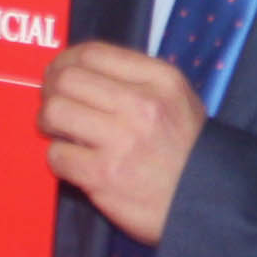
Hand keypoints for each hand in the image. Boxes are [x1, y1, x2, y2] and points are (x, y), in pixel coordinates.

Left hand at [40, 41, 204, 242]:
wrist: (207, 203)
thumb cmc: (188, 150)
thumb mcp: (178, 99)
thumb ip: (136, 80)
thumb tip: (79, 71)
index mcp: (160, 80)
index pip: (93, 53)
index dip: (65, 61)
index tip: (60, 74)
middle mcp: (141, 104)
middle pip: (67, 79)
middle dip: (50, 91)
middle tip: (54, 105)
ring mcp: (121, 140)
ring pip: (55, 112)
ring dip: (49, 123)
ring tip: (60, 133)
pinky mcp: (104, 175)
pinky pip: (57, 155)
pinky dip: (59, 158)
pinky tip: (74, 162)